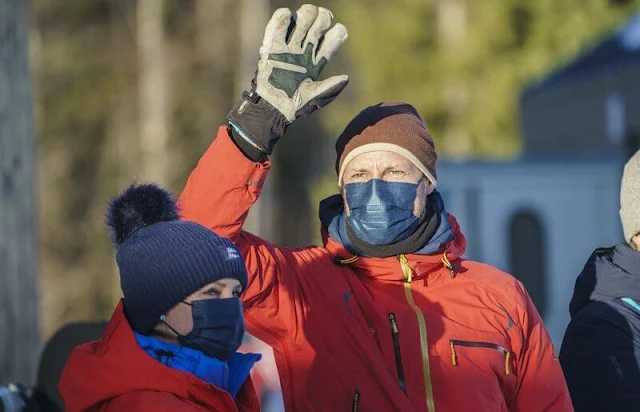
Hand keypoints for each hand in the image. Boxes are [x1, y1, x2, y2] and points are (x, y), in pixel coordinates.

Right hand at [227, 5, 348, 158]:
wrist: (272, 108)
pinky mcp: (271, 47)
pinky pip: (277, 27)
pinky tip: (287, 16)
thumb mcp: (315, 97)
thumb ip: (330, 88)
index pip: (332, 40)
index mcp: (317, 61)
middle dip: (322, 19)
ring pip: (300, 22)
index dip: (337, 32)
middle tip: (322, 19)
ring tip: (305, 16)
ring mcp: (288, 48)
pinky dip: (282, 18)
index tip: (338, 30)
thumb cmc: (295, 105)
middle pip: (317, 26)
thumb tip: (346, 78)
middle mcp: (304, 52)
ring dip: (305, 14)